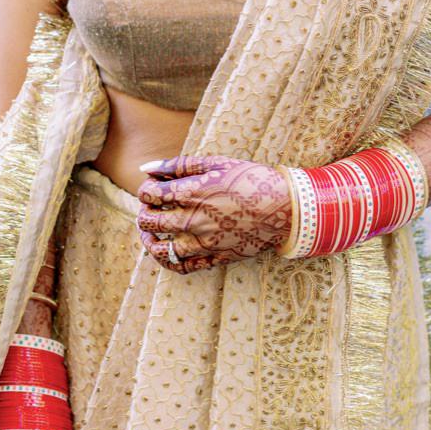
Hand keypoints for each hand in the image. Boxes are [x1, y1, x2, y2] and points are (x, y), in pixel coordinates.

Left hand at [133, 155, 291, 272]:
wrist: (285, 207)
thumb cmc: (252, 179)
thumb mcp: (218, 163)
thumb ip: (179, 164)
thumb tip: (147, 167)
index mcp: (192, 193)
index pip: (149, 194)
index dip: (146, 189)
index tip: (154, 187)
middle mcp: (193, 220)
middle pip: (149, 221)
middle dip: (145, 212)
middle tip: (151, 208)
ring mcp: (203, 242)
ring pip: (161, 249)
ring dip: (150, 240)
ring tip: (151, 233)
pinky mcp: (215, 257)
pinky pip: (182, 267)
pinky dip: (169, 261)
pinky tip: (168, 251)